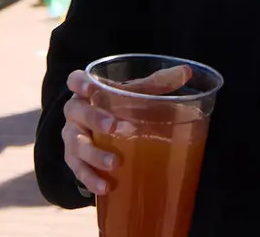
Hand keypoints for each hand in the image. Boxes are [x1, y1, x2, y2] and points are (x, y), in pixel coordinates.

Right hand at [61, 64, 191, 195]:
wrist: (102, 135)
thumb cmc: (119, 108)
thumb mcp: (135, 94)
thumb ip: (157, 83)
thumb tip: (186, 72)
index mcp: (87, 91)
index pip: (74, 80)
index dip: (79, 82)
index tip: (91, 88)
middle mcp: (75, 112)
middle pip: (75, 111)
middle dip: (93, 118)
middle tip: (112, 126)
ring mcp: (72, 137)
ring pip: (76, 144)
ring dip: (94, 154)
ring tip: (114, 164)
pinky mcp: (74, 160)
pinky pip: (78, 169)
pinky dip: (91, 178)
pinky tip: (105, 187)